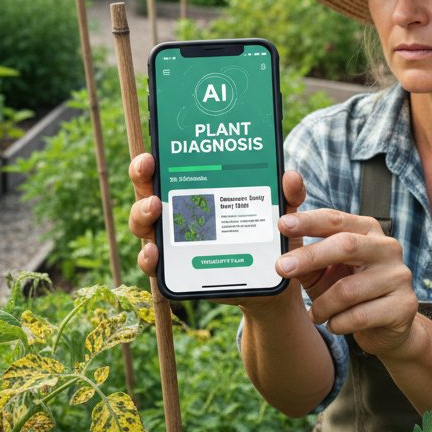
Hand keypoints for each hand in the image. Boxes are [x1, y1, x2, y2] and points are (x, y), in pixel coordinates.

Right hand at [127, 155, 307, 291]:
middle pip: (148, 191)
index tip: (153, 152)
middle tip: (148, 170)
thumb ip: (287, 195)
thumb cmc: (269, 236)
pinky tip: (155, 253)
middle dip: (142, 178)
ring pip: (144, 225)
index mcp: (199, 191)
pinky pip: (153, 265)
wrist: (272, 279)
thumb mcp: (281, 213)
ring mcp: (174, 241)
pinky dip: (148, 258)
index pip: (169, 169)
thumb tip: (290, 176)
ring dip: (141, 215)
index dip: (154, 158)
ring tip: (153, 208)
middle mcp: (179, 213)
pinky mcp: (177, 270)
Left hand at [275, 209, 418, 357]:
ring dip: (322, 306)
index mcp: (367, 231)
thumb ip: (305, 260)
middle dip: (310, 257)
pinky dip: (337, 323)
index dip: (308, 221)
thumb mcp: (324, 273)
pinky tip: (334, 324)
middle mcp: (387, 248)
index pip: (335, 220)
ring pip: (348, 290)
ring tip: (314, 314)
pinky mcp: (403, 306)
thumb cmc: (349, 293)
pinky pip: (358, 316)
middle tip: (281, 267)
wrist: (386, 328)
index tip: (282, 224)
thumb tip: (276, 253)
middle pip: (346, 245)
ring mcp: (399, 276)